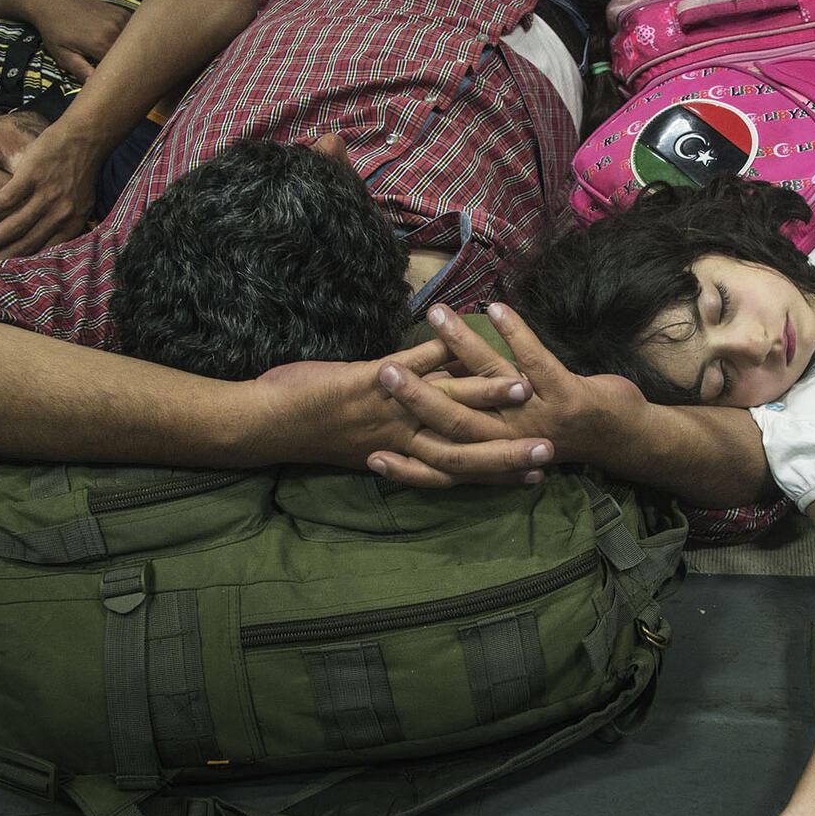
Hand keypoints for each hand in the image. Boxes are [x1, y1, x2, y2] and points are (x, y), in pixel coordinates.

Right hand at [0, 120, 100, 261]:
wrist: (85, 139)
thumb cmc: (81, 172)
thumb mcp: (82, 204)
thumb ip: (67, 224)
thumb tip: (52, 244)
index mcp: (72, 223)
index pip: (44, 252)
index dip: (21, 266)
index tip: (0, 276)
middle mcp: (59, 214)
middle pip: (25, 244)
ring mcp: (45, 195)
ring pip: (13, 225)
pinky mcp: (32, 176)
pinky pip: (6, 199)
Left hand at [29, 0, 127, 81]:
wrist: (53, 0)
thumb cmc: (54, 29)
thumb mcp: (62, 54)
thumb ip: (81, 71)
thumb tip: (94, 86)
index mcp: (99, 43)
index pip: (120, 68)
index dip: (118, 77)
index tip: (112, 81)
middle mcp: (113, 29)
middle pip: (129, 56)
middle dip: (124, 65)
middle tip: (113, 69)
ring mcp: (119, 19)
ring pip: (133, 44)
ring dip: (128, 52)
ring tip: (115, 55)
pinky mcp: (121, 13)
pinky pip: (133, 32)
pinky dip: (128, 39)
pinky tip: (115, 40)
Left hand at [245, 335, 551, 473]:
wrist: (264, 424)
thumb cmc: (310, 435)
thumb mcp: (362, 444)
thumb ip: (396, 438)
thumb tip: (424, 428)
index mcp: (401, 459)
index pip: (460, 471)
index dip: (498, 473)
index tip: (534, 475)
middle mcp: (399, 442)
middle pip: (465, 449)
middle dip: (508, 449)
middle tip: (549, 447)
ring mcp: (387, 412)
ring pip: (448, 406)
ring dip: (485, 394)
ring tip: (521, 386)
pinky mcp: (370, 383)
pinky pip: (412, 366)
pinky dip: (439, 353)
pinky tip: (463, 340)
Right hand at [368, 302, 639, 485]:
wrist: (624, 439)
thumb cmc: (561, 432)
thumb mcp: (514, 437)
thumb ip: (477, 428)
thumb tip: (434, 408)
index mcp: (494, 452)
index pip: (437, 463)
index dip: (403, 465)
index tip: (368, 452)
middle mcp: (511, 439)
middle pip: (453, 421)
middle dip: (416, 396)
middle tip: (383, 371)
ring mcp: (538, 417)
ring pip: (489, 382)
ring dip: (461, 344)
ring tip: (436, 314)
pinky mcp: (565, 396)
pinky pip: (535, 359)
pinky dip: (515, 332)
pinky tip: (496, 308)